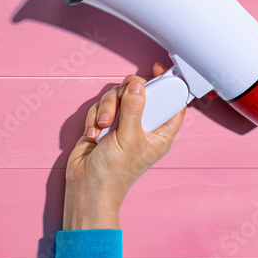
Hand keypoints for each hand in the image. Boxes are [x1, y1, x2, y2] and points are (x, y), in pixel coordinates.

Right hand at [63, 62, 185, 229]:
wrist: (86, 186)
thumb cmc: (114, 173)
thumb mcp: (128, 138)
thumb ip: (134, 109)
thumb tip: (137, 86)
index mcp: (159, 133)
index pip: (171, 103)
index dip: (168, 85)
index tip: (158, 71)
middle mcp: (142, 126)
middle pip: (139, 94)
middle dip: (125, 97)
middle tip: (120, 101)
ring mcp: (122, 124)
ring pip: (116, 98)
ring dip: (106, 109)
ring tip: (102, 126)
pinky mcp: (104, 124)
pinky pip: (100, 107)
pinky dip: (94, 118)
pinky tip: (94, 133)